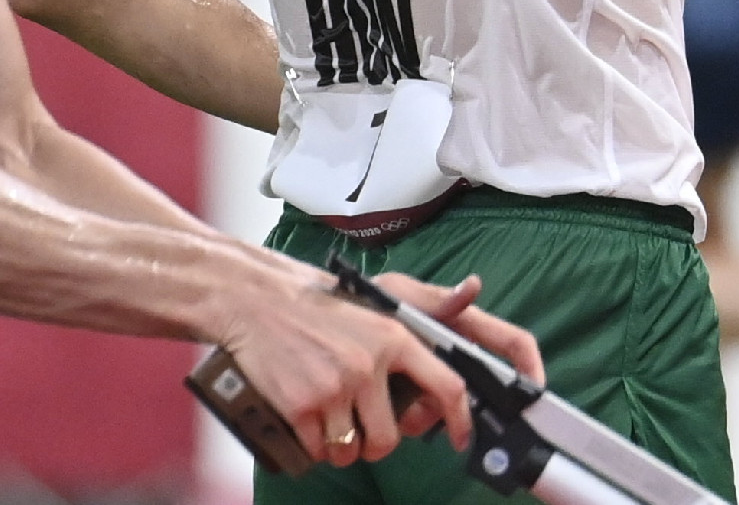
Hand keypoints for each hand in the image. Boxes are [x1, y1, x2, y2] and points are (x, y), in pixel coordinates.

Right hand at [211, 258, 475, 468]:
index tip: (460, 438)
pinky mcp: (300, 405)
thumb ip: (430, 310)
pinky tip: (312, 422)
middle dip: (377, 445)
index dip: (459, 419)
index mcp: (397, 338)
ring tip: (336, 425)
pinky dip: (315, 446)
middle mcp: (369, 365)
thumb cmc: (326, 306)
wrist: (262, 303)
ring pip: (351, 450)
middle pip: (389, 438)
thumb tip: (472, 292)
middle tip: (366, 432)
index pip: (446, 386)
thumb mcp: (384, 301)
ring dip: (344, 449)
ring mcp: (334, 387)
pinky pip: (317, 450)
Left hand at [376, 272, 546, 424]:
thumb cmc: (367, 301)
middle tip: (436, 420)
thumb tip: (474, 285)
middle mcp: (453, 353)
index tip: (534, 390)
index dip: (529, 363)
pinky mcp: (408, 394)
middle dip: (461, 408)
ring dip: (427, 417)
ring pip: (447, 407)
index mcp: (461, 324)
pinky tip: (390, 416)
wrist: (325, 324)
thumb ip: (437, 299)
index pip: (510, 341)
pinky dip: (409, 422)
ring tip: (399, 414)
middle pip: (477, 387)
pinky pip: (420, 418)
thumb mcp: (399, 294)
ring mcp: (432, 375)